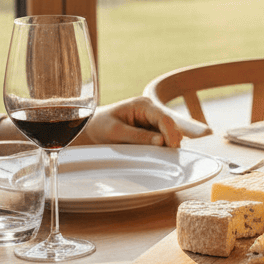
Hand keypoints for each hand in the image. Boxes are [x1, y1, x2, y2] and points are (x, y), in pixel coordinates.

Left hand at [78, 97, 199, 148]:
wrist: (90, 128)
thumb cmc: (100, 126)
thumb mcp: (115, 131)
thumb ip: (138, 136)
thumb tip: (161, 142)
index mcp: (143, 105)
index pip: (164, 118)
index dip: (171, 133)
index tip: (172, 147)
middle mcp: (152, 111)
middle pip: (170, 126)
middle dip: (172, 140)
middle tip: (170, 157)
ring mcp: (152, 122)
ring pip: (169, 134)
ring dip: (168, 145)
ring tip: (164, 157)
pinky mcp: (151, 132)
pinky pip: (163, 140)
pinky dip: (163, 148)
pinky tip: (160, 156)